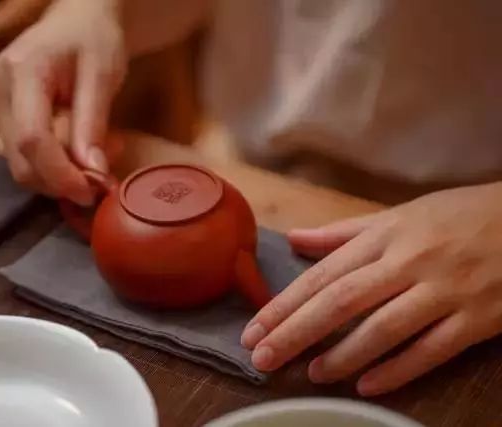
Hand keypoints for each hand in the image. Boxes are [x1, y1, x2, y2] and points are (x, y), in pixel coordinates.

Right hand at [0, 0, 125, 204]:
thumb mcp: (103, 77)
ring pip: (22, 164)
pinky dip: (53, 164)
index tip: (92, 192)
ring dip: (60, 174)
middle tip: (104, 175)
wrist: (76, 19)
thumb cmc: (93, 39)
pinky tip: (77, 147)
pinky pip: (23, 155)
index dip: (61, 175)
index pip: (33, 139)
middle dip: (62, 181)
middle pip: (22, 161)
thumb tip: (93, 174)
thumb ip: (94, 125)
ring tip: (98, 154)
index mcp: (22, 73)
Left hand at [242, 183, 501, 395]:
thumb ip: (345, 232)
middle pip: (342, 301)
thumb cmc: (459, 217)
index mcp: (386, 236)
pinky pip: (433, 350)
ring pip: (384, 328)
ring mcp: (445, 290)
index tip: (254, 329)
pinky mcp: (479, 318)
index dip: (286, 304)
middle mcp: (409, 261)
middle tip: (264, 358)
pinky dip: (399, 369)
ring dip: (343, 355)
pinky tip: (367, 385)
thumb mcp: (400, 215)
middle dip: (297, 332)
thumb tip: (296, 238)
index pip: (323, 274)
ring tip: (310, 372)